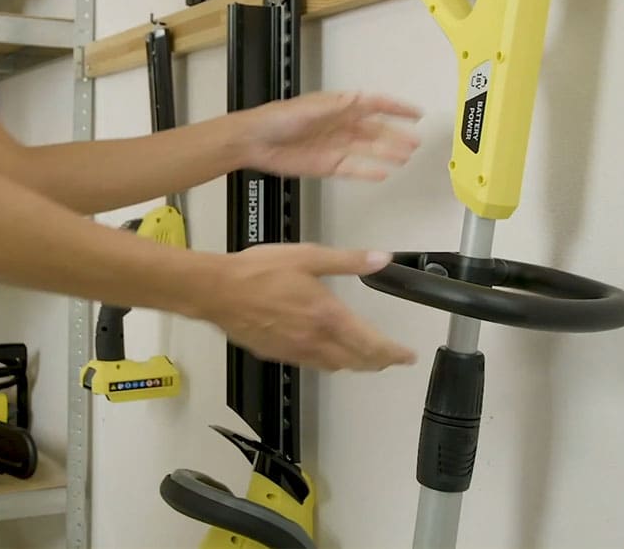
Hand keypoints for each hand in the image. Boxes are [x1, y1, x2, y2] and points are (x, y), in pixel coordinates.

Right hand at [189, 244, 415, 370]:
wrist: (217, 290)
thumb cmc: (257, 272)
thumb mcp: (308, 256)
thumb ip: (348, 261)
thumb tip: (380, 259)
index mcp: (328, 316)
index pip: (371, 344)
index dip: (394, 353)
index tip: (406, 356)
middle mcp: (314, 339)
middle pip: (356, 362)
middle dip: (378, 362)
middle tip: (390, 359)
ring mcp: (294, 350)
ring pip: (334, 367)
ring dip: (353, 364)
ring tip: (363, 359)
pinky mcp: (276, 353)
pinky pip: (310, 364)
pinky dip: (327, 362)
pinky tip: (324, 352)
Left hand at [235, 91, 422, 180]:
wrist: (255, 142)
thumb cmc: (276, 119)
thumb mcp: (308, 109)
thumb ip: (335, 106)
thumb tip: (360, 98)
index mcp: (338, 106)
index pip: (374, 104)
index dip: (396, 108)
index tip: (415, 113)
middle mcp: (340, 125)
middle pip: (376, 129)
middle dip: (397, 134)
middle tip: (415, 142)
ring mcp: (336, 146)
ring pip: (369, 149)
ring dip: (387, 152)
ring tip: (405, 157)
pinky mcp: (328, 165)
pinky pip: (354, 168)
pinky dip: (368, 171)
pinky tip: (382, 173)